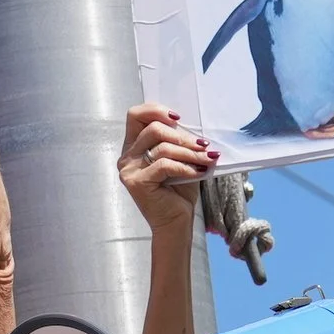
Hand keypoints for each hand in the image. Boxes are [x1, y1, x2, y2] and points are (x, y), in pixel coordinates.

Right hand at [119, 103, 218, 229]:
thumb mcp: (180, 159)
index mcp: (133, 146)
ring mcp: (129, 169)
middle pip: (152, 129)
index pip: (136, 115)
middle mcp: (127, 156)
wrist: (176, 223)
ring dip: (189, 152)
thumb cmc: (178, 191)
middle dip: (182, 136)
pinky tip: (199, 172)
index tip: (178, 118)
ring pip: (162, 147)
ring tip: (207, 158)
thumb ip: (178, 141)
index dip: (156, 110)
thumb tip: (196, 128)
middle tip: (203, 145)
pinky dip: (185, 167)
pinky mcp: (136, 182)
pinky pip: (165, 165)